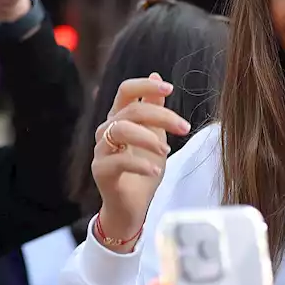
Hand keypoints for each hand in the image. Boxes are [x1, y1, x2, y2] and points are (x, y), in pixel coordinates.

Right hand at [92, 74, 190, 250]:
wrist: (132, 207)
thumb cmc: (143, 169)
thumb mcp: (155, 135)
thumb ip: (154, 109)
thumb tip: (157, 77)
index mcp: (119, 117)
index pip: (126, 90)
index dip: (146, 86)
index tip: (170, 89)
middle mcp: (106, 129)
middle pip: (132, 111)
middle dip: (162, 117)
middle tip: (185, 128)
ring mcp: (101, 150)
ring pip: (121, 130)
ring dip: (149, 139)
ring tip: (166, 152)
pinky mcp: (100, 170)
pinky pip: (119, 161)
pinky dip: (140, 165)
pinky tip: (154, 171)